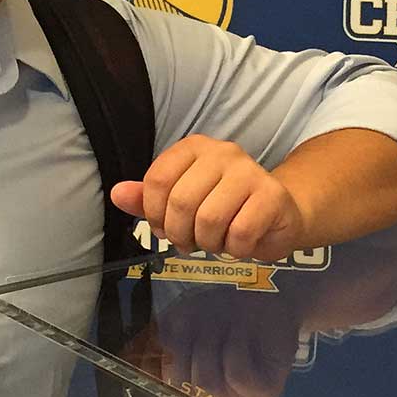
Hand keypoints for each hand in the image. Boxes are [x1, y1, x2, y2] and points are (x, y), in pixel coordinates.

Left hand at [110, 135, 306, 261]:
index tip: (165, 227)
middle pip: (181, 202)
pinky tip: (239, 243)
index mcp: (194, 148)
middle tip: (191, 241)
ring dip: (209, 243)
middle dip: (181, 234)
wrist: (280, 213)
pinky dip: (235, 249)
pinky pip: (240, 233)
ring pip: (209, 220)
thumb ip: (148, 199)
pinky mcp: (272, 195)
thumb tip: (117, 194)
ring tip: (217, 241)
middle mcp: (222, 152)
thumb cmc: (225, 207)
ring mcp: (250, 171)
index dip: (155, 214)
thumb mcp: (181, 202)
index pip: (157, 180)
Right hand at [123, 289, 299, 396]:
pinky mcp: (266, 392)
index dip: (160, 363)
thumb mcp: (184, 321)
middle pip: (183, 382)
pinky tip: (243, 335)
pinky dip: (235, 345)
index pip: (165, 388)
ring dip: (215, 341)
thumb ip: (156, 340)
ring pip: (208, 380)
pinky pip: (236, 374)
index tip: (165, 339)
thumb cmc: (226, 310)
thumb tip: (126, 354)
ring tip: (226, 326)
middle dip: (192, 342)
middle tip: (208, 323)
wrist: (273, 295)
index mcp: (193, 389)